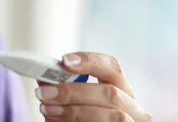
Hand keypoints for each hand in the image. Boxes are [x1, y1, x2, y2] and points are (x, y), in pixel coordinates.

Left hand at [35, 52, 152, 120]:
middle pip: (110, 93)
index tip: (64, 61)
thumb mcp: (75, 104)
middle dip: (73, 91)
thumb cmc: (85, 119)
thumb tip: (44, 80)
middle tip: (44, 92)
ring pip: (111, 116)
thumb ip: (63, 92)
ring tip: (47, 110)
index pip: (113, 67)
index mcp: (123, 91)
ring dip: (74, 112)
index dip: (90, 61)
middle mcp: (134, 108)